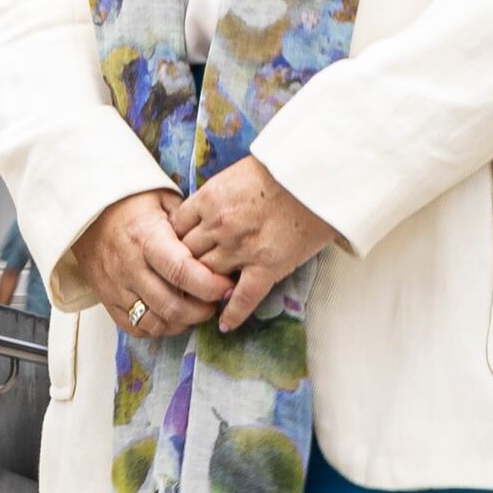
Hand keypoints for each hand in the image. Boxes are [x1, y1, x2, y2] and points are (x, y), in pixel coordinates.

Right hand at [63, 188, 238, 341]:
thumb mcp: (164, 199)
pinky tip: (174, 317)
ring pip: (154, 322)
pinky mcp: (107, 300)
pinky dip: (158, 329)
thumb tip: (217, 246)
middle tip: (218, 302)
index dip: (209, 284)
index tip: (227, 287)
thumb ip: (189, 224)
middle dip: (202, 310)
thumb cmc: (132, 203)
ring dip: (183, 323)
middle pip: (170, 305)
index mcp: (146, 237)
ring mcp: (116, 287)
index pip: (181, 270)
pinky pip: (135, 328)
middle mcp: (129, 266)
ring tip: (198, 310)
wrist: (87, 212)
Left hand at [171, 159, 342, 332]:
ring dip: (203, 289)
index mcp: (210, 198)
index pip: (176, 229)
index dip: (175, 241)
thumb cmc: (282, 168)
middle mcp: (220, 226)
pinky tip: (225, 324)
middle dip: (185, 267)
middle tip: (184, 278)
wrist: (318, 175)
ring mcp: (242, 249)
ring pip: (207, 277)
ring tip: (200, 300)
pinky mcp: (267, 266)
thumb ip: (215, 195)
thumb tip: (202, 214)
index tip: (178, 249)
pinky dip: (232, 314)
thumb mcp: (237, 173)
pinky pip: (242, 298)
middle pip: (187, 255)